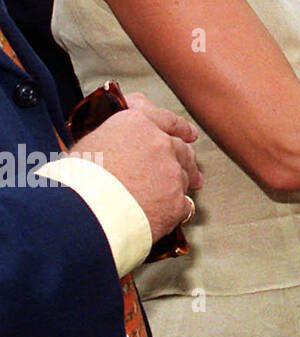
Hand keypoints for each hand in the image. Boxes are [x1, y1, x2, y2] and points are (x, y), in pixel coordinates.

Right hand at [77, 95, 201, 242]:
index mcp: (137, 124)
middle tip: (187, 170)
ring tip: (170, 196)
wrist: (80, 216)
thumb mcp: (88, 146)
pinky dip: (175, 210)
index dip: (180, 128)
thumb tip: (118, 150)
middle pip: (181, 150)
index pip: (166, 119)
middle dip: (184, 160)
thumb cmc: (74, 182)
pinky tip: (166, 216)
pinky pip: (183, 205)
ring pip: (183, 177)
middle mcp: (159, 144)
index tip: (189, 134)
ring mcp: (171, 173)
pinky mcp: (176, 202)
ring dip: (178, 185)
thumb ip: (114, 141)